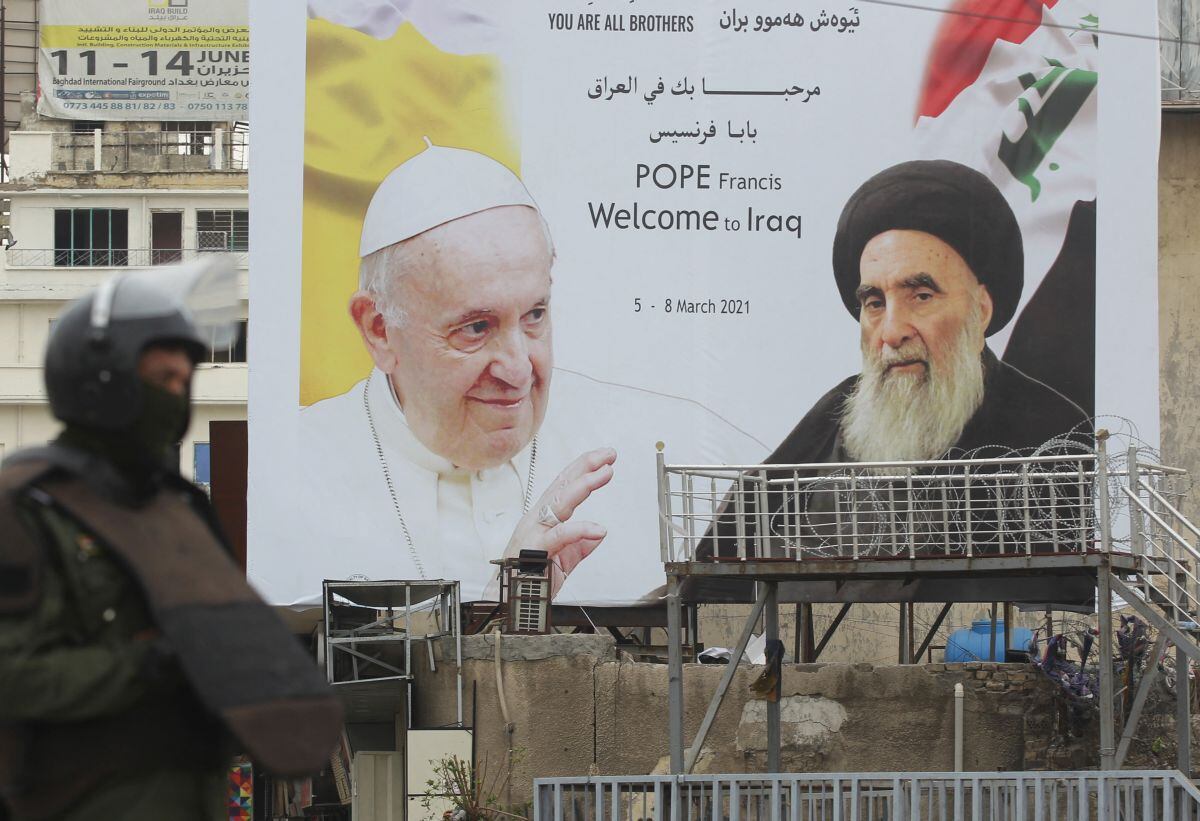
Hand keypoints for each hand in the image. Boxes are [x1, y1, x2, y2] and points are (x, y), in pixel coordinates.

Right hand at [505, 447, 616, 596]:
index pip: (564, 487)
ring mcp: (534, 532)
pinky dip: (580, 530)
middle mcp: (537, 519)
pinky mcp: (535, 550)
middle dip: (586, 466)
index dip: (583, 469)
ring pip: (560, 502)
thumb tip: (598, 535)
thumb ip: (579, 546)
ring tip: (605, 473)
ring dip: (584, 485)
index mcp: (543, 518)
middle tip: (608, 454)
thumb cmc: (531, 579)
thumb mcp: (563, 560)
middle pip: (562, 486)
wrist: (511, 603)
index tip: (604, 459)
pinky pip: (559, 536)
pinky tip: (599, 528)